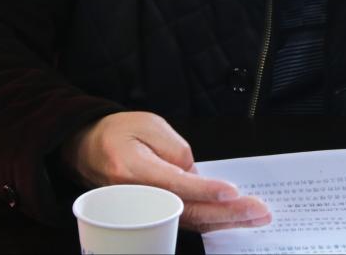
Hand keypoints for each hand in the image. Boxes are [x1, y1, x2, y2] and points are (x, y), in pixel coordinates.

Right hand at [61, 111, 270, 231]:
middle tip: (259, 210)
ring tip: (257, 216)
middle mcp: (139, 197)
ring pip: (189, 221)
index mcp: (133, 169)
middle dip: (227, 212)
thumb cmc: (117, 132)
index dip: (205, 190)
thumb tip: (198, 175)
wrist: (87, 149)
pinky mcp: (153, 213)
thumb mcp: (147, 124)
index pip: (175, 184)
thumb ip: (175, 148)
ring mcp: (145, 210)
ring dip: (226, 220)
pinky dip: (212, 222)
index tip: (232, 192)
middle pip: (187, 211)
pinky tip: (235, 219)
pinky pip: (185, 221)